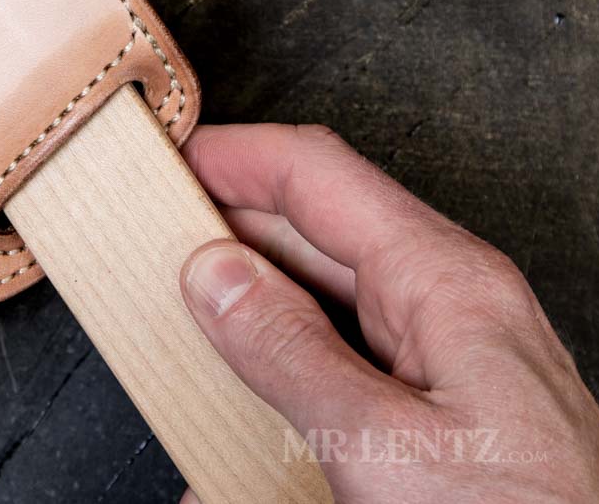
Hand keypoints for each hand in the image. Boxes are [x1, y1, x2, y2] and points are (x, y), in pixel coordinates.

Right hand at [178, 125, 598, 502]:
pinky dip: (280, 356)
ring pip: (322, 289)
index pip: (318, 174)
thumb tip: (216, 275)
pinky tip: (242, 385)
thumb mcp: (382, 443)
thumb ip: (290, 352)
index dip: (238, 156)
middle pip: (314, 225)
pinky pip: (338, 349)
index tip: (171, 161)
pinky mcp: (431, 398)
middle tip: (155, 238)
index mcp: (443, 279)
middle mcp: (443, 299)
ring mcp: (438, 349)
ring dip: (250, 294)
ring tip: (183, 309)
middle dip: (232, 223)